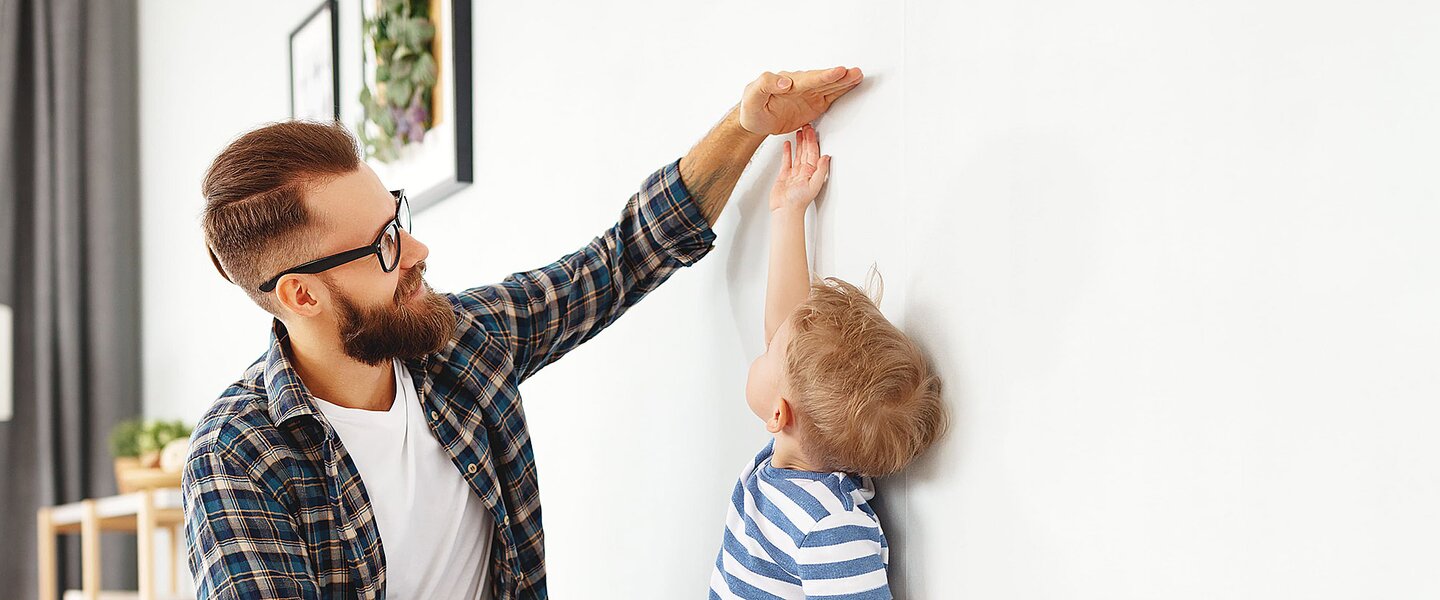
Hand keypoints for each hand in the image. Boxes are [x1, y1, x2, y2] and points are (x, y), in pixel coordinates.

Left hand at [740, 66, 863, 135]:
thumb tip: (785, 82)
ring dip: (844, 82)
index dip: (823, 76)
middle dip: (839, 77)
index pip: (808, 79)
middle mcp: (800, 86)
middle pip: (823, 81)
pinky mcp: (813, 105)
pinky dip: (842, 91)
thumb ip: (766, 84)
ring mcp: (808, 95)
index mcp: (787, 82)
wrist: (755, 121)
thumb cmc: (751, 108)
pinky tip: (852, 85)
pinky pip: (830, 97)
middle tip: (854, 72)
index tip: (837, 72)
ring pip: (829, 87)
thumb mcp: (753, 95)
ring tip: (858, 75)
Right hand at [770, 124, 829, 212]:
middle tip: (805, 125)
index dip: (812, 140)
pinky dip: (787, 151)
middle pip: (806, 150)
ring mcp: (794, 172)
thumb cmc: (799, 201)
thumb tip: (827, 157)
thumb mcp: (814, 184)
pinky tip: (787, 144)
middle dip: (806, 137)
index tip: (811, 130)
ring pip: (797, 153)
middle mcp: (803, 171)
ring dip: (798, 142)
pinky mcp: (784, 175)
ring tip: (798, 131)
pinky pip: (786, 160)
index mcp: (811, 172)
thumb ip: (821, 170)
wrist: (785, 209)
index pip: (812, 152)